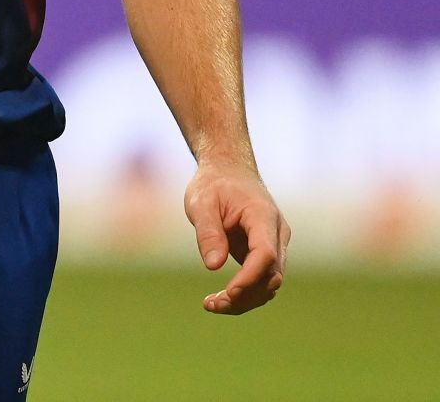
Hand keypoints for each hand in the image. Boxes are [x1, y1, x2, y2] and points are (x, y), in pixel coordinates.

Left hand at [184, 158, 288, 313]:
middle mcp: (276, 234)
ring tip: (211, 305)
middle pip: (271, 275)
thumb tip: (213, 266)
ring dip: (245, 300)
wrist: (229, 171)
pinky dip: (244, 294)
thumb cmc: (214, 184)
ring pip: (269, 283)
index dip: (250, 276)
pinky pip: (261, 281)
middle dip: (246, 294)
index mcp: (263, 216)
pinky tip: (219, 300)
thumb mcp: (201, 202)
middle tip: (212, 304)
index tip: (229, 292)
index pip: (266, 253)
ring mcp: (275, 246)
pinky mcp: (266, 255)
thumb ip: (208, 231)